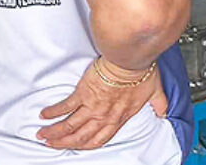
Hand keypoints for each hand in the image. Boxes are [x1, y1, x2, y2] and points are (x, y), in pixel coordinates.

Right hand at [37, 59, 168, 149]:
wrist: (130, 60)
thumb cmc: (142, 72)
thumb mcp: (155, 92)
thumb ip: (159, 104)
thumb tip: (163, 111)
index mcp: (119, 117)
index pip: (100, 138)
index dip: (86, 145)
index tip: (77, 146)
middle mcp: (104, 116)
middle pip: (80, 137)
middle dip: (64, 143)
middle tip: (51, 144)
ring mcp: (92, 106)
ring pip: (69, 126)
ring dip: (55, 133)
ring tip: (42, 134)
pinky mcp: (83, 93)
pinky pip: (65, 107)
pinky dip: (53, 113)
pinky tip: (44, 115)